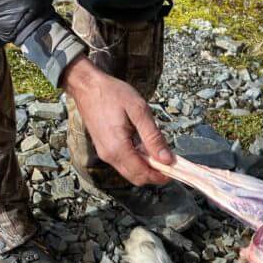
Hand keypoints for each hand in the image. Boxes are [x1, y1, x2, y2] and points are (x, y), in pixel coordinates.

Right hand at [62, 55, 173, 185]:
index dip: (161, 176)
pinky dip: (137, 160)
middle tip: (169, 161)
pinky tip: (144, 146)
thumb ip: (153, 137)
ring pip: (130, 172)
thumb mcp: (139, 111)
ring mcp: (105, 153)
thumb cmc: (112, 93)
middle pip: (137, 177)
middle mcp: (109, 156)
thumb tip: (167, 159)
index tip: (175, 169)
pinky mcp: (104, 149)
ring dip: (146, 167)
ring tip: (157, 151)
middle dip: (155, 174)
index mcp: (118, 148)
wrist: (86, 85)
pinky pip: (123, 163)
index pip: (143, 174)